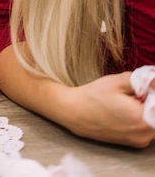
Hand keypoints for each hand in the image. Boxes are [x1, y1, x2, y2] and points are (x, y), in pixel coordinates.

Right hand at [0, 45, 154, 147]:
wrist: (74, 113)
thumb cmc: (93, 96)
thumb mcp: (117, 81)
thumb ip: (142, 80)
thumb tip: (154, 79)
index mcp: (142, 119)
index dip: (151, 90)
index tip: (142, 85)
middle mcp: (144, 135)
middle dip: (149, 98)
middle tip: (134, 90)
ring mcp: (140, 141)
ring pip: (152, 118)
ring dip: (145, 107)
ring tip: (126, 99)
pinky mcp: (134, 143)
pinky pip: (146, 126)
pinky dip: (141, 115)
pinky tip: (124, 108)